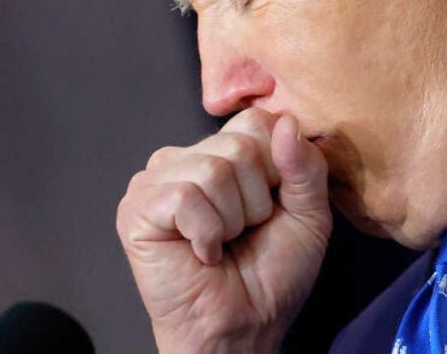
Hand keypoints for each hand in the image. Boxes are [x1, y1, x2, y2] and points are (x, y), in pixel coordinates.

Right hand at [116, 109, 331, 352]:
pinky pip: (186, 197)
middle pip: (241, 144)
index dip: (279, 166)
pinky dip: (207, 233)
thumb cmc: (273, 273)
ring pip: (215, 169)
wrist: (245, 325)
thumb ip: (306, 165)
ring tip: (223, 242)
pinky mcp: (137, 208)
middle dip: (258, 200)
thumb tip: (288, 121)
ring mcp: (158, 179)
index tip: (273, 206)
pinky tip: (201, 253)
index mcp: (226, 150)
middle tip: (244, 233)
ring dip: (233, 220)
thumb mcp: (309, 213)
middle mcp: (188, 157)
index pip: (260, 120)